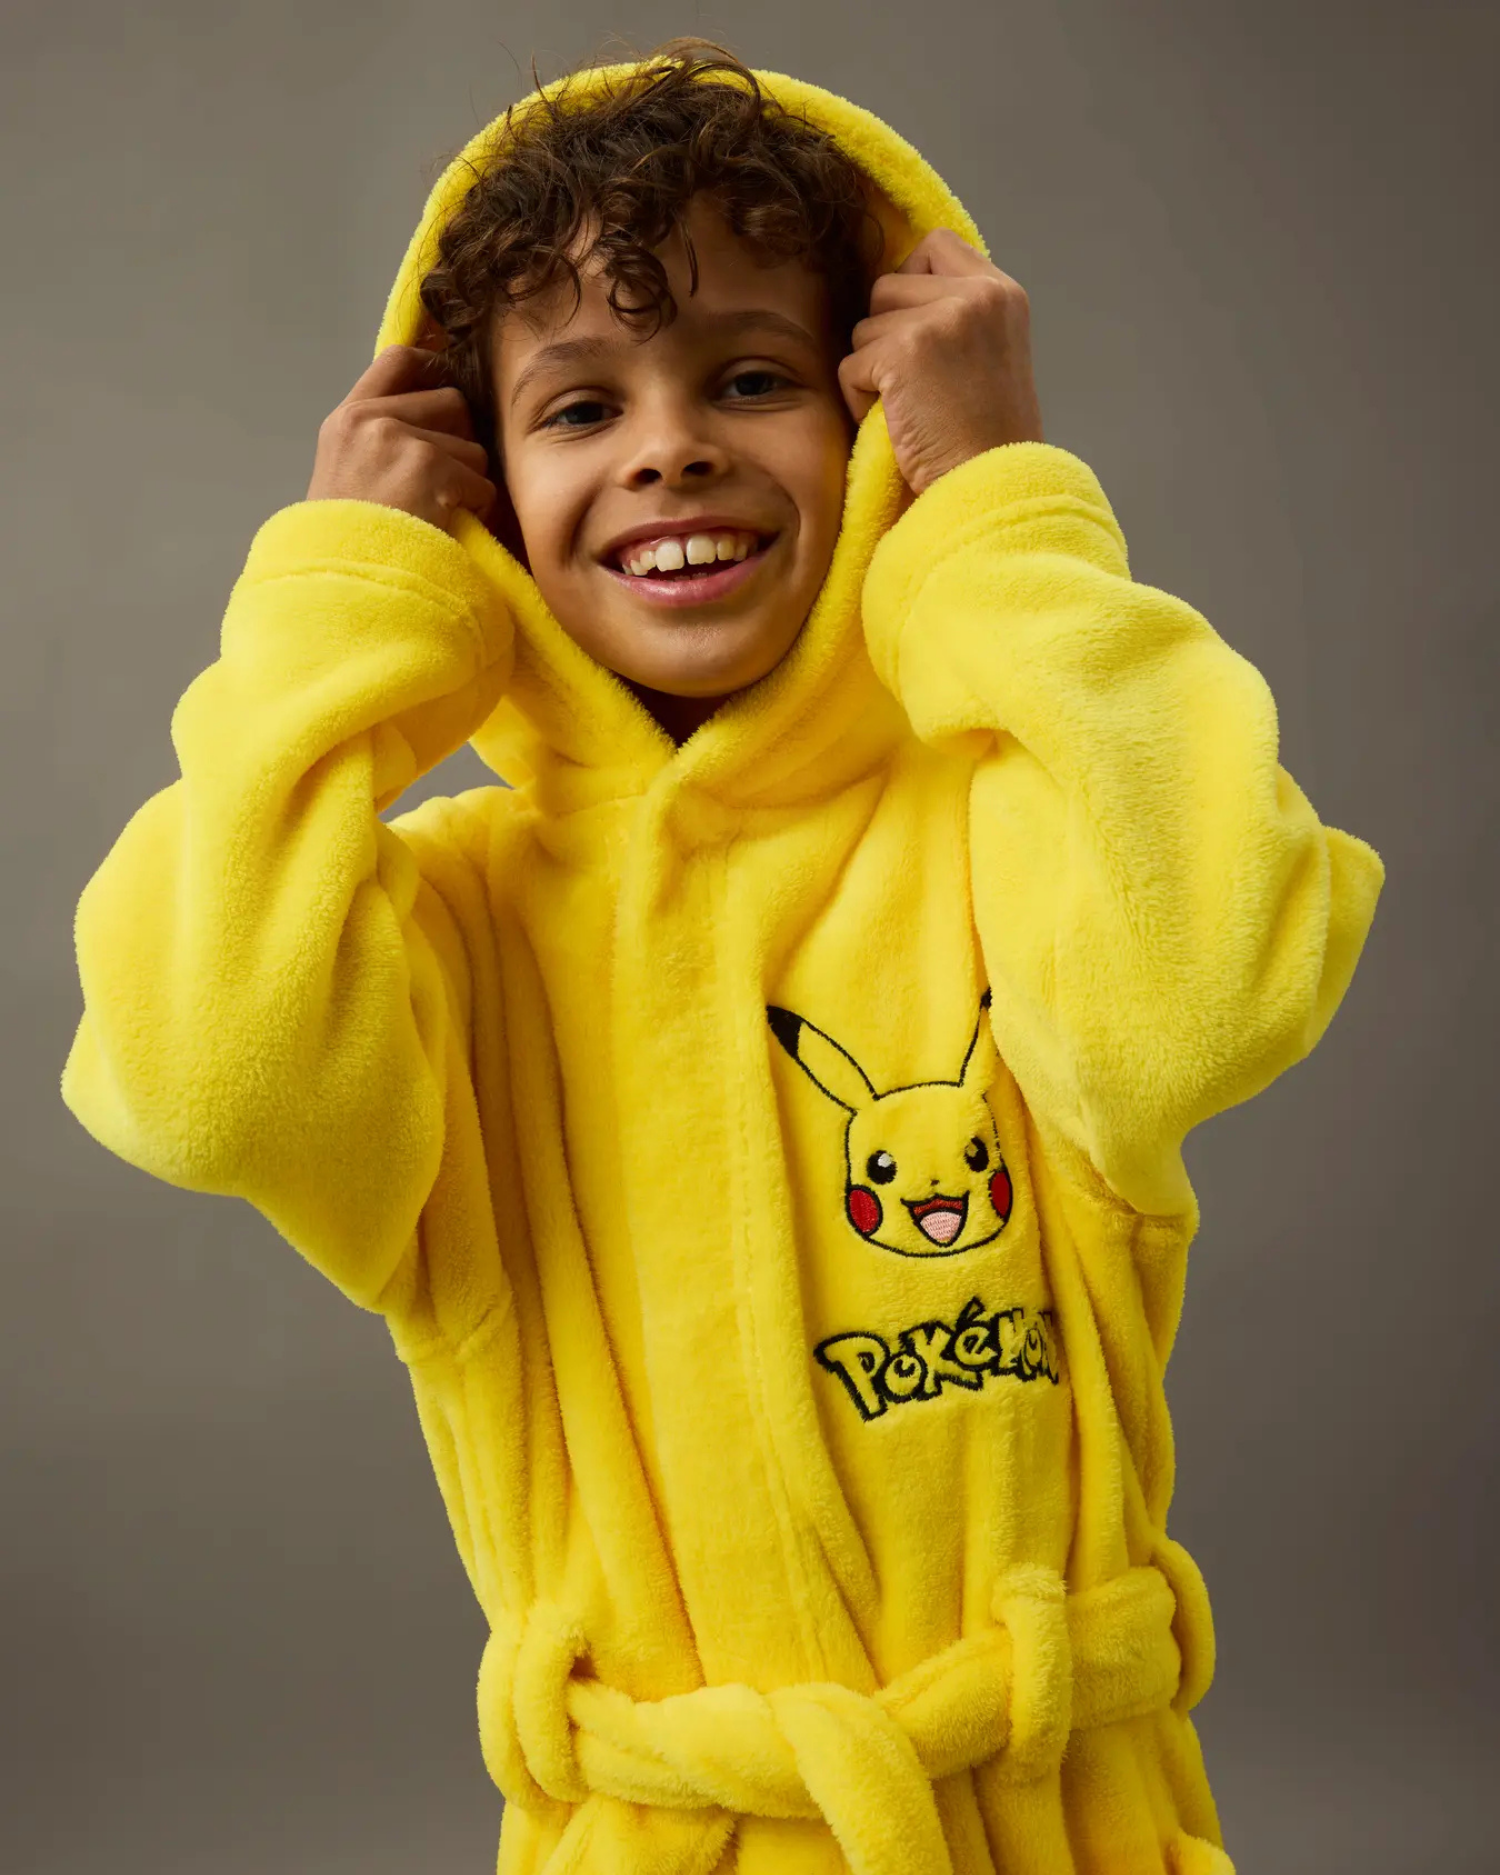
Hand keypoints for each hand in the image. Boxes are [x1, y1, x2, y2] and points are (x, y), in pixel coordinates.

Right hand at [307, 342, 496, 532]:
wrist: (339, 580)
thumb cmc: (345, 541)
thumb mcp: (346, 476)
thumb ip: (378, 441)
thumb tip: (435, 424)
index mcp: (346, 419)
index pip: (397, 360)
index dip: (434, 367)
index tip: (450, 386)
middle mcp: (370, 419)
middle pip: (451, 401)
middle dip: (462, 440)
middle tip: (450, 479)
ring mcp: (399, 439)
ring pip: (472, 446)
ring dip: (469, 482)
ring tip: (441, 513)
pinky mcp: (429, 467)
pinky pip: (481, 482)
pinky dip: (476, 510)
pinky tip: (450, 528)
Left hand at [840, 230, 1043, 495]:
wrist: (994, 489)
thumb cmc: (986, 440)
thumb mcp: (992, 355)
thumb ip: (958, 316)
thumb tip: (894, 293)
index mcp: (1002, 293)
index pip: (935, 246)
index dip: (911, 283)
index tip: (914, 331)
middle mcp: (976, 295)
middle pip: (887, 285)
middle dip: (886, 334)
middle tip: (917, 385)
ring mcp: (941, 319)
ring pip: (864, 326)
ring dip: (873, 370)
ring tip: (911, 409)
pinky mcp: (905, 351)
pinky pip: (850, 366)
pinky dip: (859, 401)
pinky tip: (896, 426)